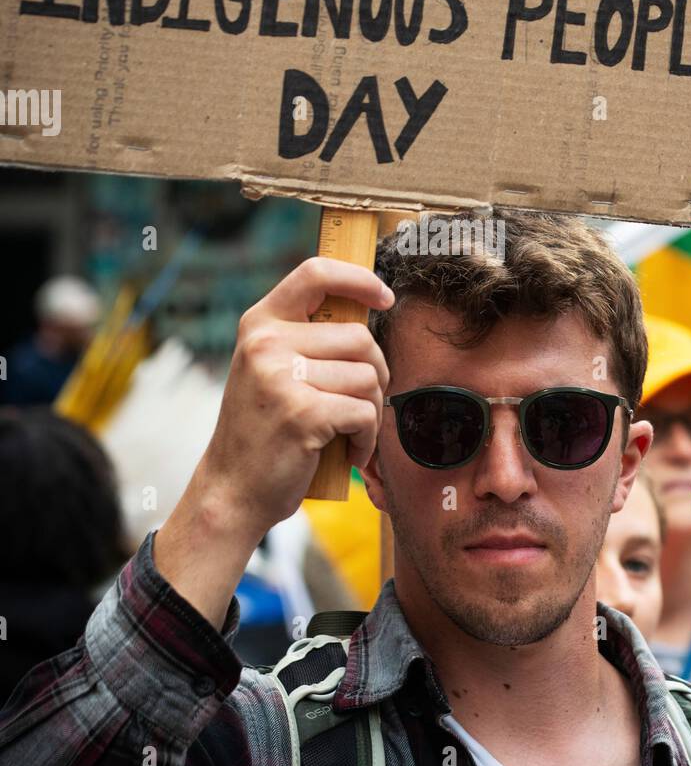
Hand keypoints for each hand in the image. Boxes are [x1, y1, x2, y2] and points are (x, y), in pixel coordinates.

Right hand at [155, 257, 392, 628]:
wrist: (231, 491)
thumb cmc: (264, 430)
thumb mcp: (271, 369)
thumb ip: (307, 338)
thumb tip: (369, 310)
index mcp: (260, 323)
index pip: (315, 273)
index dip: (359, 279)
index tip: (384, 298)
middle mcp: (266, 343)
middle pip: (359, 338)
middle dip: (375, 374)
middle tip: (359, 404)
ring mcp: (281, 377)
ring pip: (368, 378)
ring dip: (371, 411)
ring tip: (347, 432)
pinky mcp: (302, 414)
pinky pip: (366, 414)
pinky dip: (368, 439)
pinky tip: (350, 453)